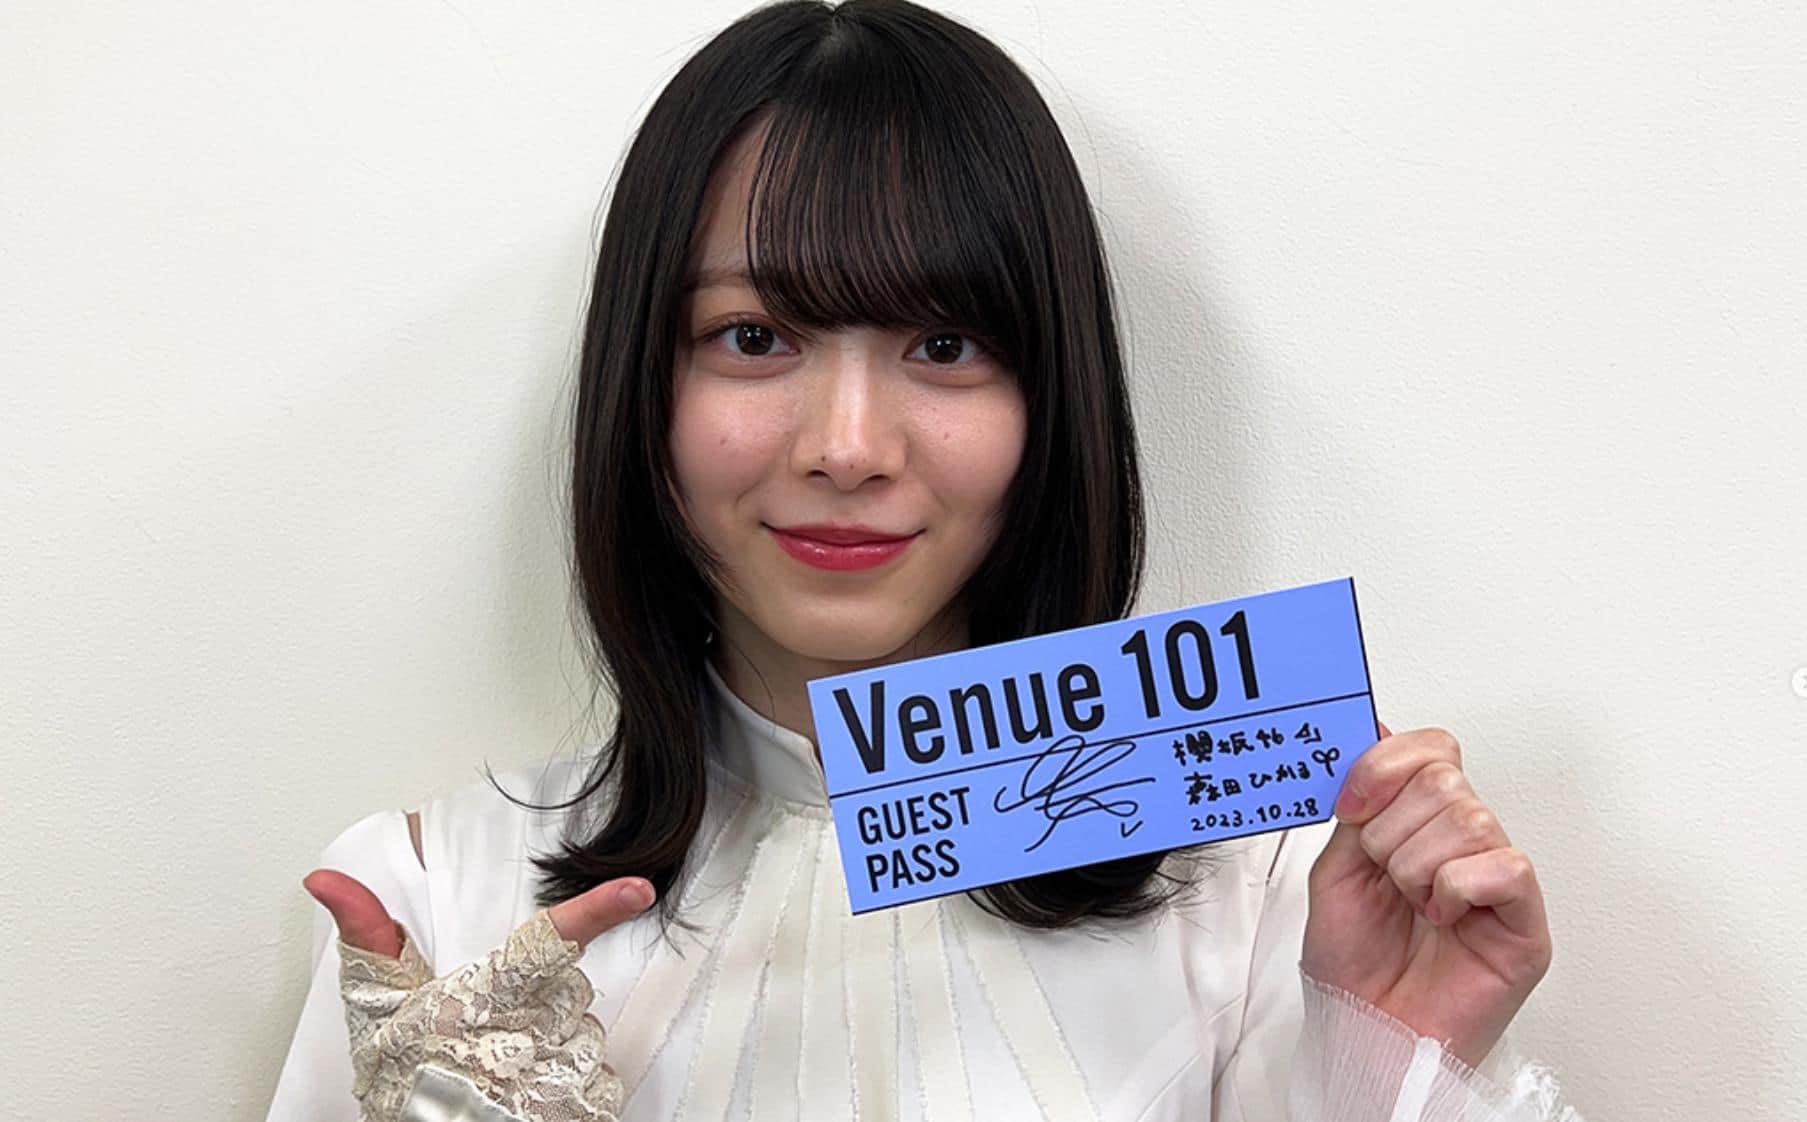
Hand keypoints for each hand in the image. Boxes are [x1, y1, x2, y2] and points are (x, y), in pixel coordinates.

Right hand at [302, 867, 656, 1120]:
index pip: (542, 944)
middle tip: (489, 1030)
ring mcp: (559, 1078)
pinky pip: (600, 1075)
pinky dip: (572, 1081)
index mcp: (478, 1000)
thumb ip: (369, 939)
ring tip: (504, 1068)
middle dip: (539, 999)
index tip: (637, 888)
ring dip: (553, 1042)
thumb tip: (325, 880)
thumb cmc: (406, 1085)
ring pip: (582, 1029)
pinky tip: (532, 1093)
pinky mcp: (585, 1108)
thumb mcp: (377, 1015)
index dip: (594, 912)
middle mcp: (525, 1039)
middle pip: (564, 985)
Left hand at [1301, 723, 1552, 1067]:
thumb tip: (1370, 727)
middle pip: (1444, 779)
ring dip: (1416, 866)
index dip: (1386, 765)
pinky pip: (1504, 866)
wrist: (1365, 1031)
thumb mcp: (1336, 866)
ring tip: (1413, 905)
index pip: (1430, 748)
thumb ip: (1357, 803)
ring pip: (1470, 819)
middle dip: (1392, 831)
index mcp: (1420, 823)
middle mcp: (1463, 842)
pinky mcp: (1524, 920)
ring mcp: (1497, 878)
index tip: (1351, 805)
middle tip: (1384, 877)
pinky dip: (1457, 888)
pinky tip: (1443, 917)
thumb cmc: (1354, 965)